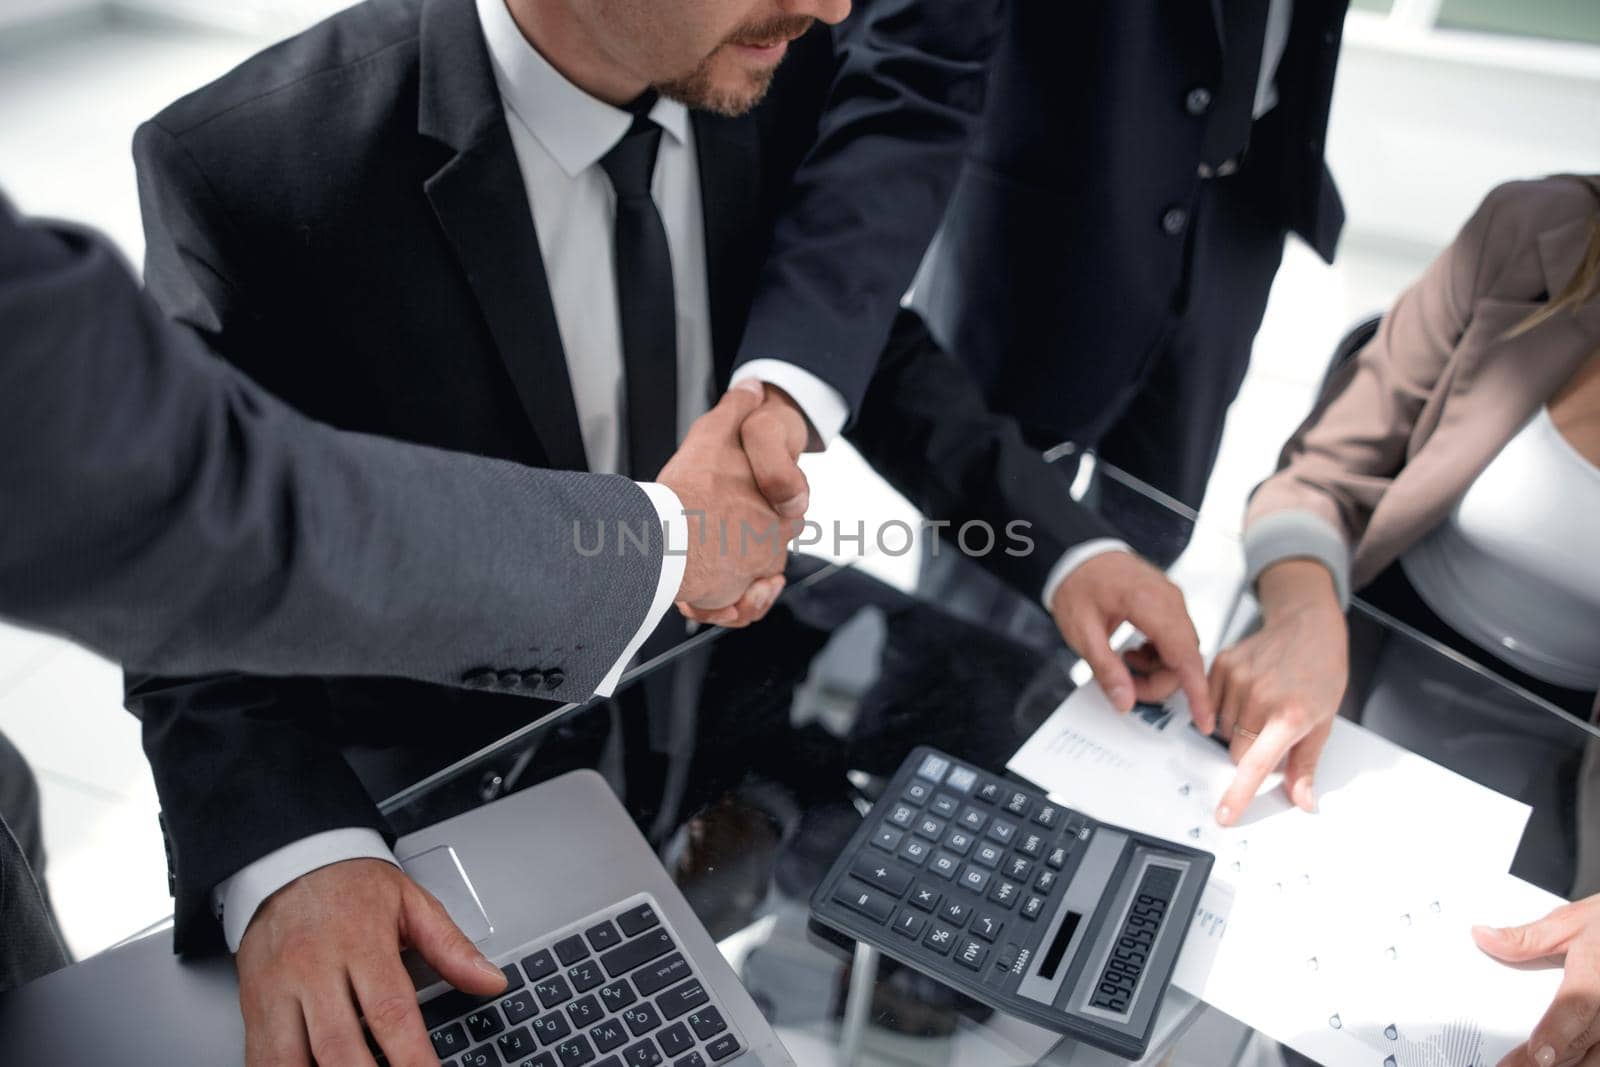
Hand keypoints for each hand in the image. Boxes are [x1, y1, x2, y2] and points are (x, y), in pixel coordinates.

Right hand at [236, 858, 507, 1066]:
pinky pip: (262, 1056)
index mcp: (361, 942)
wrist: (289, 862)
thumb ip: (452, 947)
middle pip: (340, 1045)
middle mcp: (315, 969)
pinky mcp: (255, 1006)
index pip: (391, 1011)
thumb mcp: (410, 902)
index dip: (412, 1056)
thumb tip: (491, 980)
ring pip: (293, 1057)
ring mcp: (280, 990)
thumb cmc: (351, 886)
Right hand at [657, 381, 798, 626]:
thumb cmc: (687, 493)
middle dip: (751, 552)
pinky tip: (714, 599)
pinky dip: (729, 607)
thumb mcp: (712, 435)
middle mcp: (771, 540)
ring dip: (734, 582)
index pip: (788, 513)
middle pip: (770, 550)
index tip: (736, 512)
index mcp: (776, 505)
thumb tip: (752, 386)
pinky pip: (738, 609)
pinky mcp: (735, 599)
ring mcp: (754, 571)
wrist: (665, 541)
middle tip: (717, 544)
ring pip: (750, 582)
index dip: (766, 512)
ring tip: (706, 575)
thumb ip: (735, 410)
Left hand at [1050, 551, 1209, 725]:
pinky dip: (1160, 655)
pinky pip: (1176, 638)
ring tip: (1124, 664)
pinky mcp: (1168, 603)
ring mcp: (1172, 599)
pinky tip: (1134, 652)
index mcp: (1151, 604)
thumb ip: (1106, 669)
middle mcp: (1170, 600)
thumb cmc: (1076, 583)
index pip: (1186, 657)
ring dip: (1159, 669)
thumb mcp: (1082, 632)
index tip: (1205, 721)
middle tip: (1126, 687)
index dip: (1198, 693)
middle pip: (1185, 658)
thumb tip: (1125, 701)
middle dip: (1161, 682)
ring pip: (1182, 650)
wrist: (1076, 552)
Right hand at [1207, 559, 1347, 823]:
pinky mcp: (1220, 665)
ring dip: (1237, 728)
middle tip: (1270, 730)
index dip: (1239, 794)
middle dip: (1250, 752)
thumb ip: (1306, 764)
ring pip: (1222, 730)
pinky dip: (1224, 707)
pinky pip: (1211, 704)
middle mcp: (1260, 697)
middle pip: (1237, 752)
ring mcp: (1237, 678)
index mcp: (1290, 716)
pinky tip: (1246, 692)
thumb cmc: (1320, 671)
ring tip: (1261, 704)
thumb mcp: (1324, 721)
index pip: (1257, 765)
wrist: (1306, 625)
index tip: (1225, 815)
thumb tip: (1302, 801)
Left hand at [1476, 895, 1599, 1066]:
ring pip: (1597, 1056)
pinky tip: (1555, 1065)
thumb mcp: (1568, 923)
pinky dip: (1579, 1062)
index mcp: (1596, 972)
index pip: (1578, 1005)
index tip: (1539, 1053)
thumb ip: (1526, 938)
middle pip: (1583, 1040)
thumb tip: (1483, 937)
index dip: (1558, 1031)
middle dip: (1547, 1062)